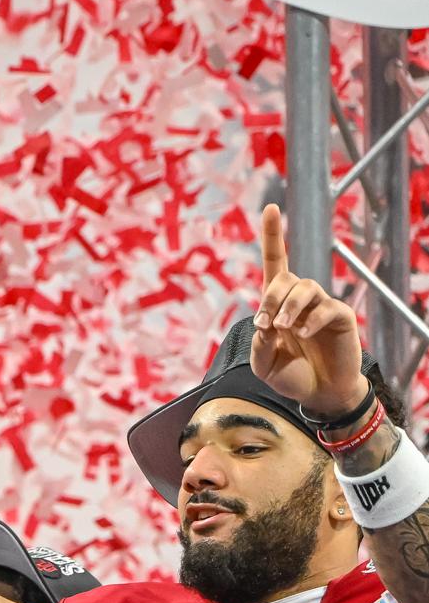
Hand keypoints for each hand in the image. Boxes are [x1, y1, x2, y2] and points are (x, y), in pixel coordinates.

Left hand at [251, 204, 368, 418]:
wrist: (318, 394)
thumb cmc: (290, 376)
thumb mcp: (263, 363)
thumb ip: (260, 343)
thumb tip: (266, 322)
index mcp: (276, 304)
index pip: (275, 263)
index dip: (273, 236)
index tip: (271, 208)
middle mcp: (299, 299)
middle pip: (284, 276)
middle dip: (270, 298)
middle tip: (266, 324)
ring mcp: (321, 306)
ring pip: (305, 287)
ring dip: (289, 306)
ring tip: (284, 328)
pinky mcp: (340, 316)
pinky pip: (326, 308)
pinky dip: (312, 320)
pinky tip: (305, 335)